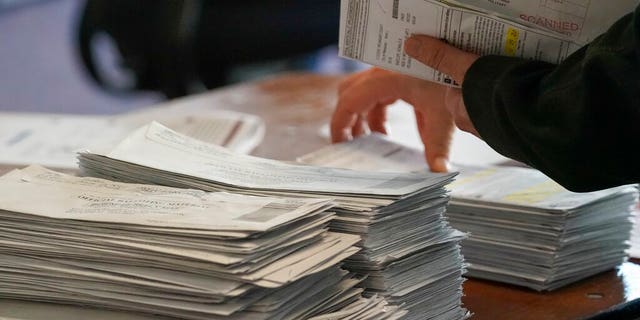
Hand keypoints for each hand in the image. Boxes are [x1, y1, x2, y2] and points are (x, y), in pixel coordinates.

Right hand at [331, 35, 479, 171]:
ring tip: (372, 141)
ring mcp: (389, 72)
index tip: (340, 145)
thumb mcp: (443, 116)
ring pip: (362, 94)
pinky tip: (388, 131)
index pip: (349, 101)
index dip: (340, 124)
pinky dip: (376, 112)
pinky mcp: (397, 74)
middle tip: (352, 144)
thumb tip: (438, 171)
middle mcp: (382, 72)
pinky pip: (376, 95)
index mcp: (386, 79)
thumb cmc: (452, 82)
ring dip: (363, 117)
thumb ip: (438, 145)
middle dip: (347, 119)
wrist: (469, 63)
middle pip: (349, 94)